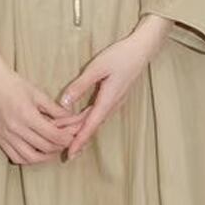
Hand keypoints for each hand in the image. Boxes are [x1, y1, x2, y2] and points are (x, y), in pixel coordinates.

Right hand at [0, 37, 89, 164]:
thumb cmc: (13, 83)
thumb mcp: (37, 93)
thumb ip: (55, 109)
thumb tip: (71, 119)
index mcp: (27, 115)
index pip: (54, 136)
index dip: (67, 138)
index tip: (75, 136)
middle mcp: (15, 129)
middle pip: (45, 148)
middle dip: (60, 146)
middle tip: (67, 141)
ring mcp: (6, 136)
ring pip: (31, 158)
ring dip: (46, 157)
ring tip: (54, 149)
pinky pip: (16, 157)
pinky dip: (29, 160)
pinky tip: (37, 153)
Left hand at [57, 14, 172, 159]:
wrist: (141, 50)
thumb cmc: (120, 56)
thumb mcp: (96, 68)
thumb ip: (79, 86)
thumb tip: (64, 103)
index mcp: (108, 100)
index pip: (90, 126)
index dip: (79, 140)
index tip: (70, 154)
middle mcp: (112, 105)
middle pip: (92, 126)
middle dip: (77, 139)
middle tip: (63, 151)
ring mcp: (114, 102)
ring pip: (95, 121)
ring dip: (82, 131)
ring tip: (69, 141)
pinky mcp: (114, 97)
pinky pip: (99, 114)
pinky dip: (87, 121)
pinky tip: (80, 124)